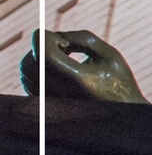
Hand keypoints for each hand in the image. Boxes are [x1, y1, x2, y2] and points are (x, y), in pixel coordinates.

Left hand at [20, 30, 146, 104]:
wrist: (123, 118)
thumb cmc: (119, 83)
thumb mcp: (110, 55)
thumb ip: (82, 38)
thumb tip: (56, 36)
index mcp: (79, 80)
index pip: (44, 55)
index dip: (42, 38)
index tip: (56, 36)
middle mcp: (61, 94)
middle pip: (28, 64)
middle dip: (39, 48)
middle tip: (62, 48)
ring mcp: (52, 104)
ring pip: (25, 73)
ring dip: (38, 59)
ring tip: (63, 60)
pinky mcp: (48, 108)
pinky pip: (28, 84)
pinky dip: (38, 70)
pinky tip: (59, 70)